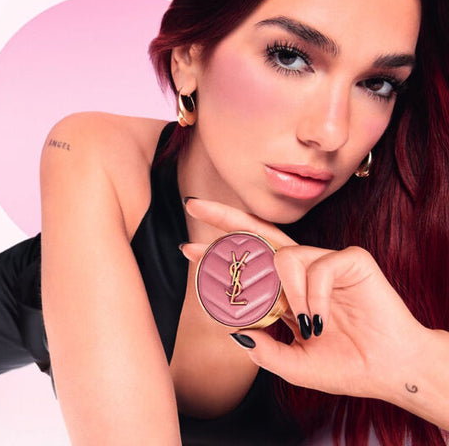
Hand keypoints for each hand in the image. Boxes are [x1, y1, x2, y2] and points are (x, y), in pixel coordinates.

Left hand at [182, 198, 426, 400]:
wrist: (389, 372)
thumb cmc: (345, 365)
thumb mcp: (294, 364)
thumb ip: (263, 349)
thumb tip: (230, 332)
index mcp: (285, 289)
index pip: (246, 265)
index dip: (217, 255)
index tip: (188, 249)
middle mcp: (300, 269)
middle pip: (258, 234)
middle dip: (224, 218)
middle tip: (194, 205)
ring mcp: (323, 261)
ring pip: (284, 254)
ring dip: (285, 290)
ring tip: (303, 321)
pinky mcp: (349, 259)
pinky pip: (317, 267)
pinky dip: (312, 295)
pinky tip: (321, 317)